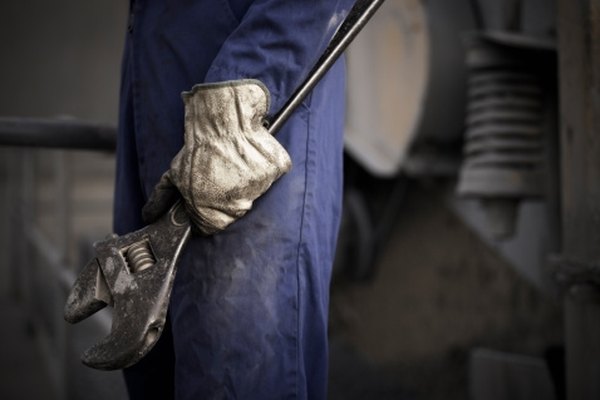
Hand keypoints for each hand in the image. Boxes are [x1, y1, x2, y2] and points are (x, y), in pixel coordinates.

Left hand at [142, 80, 291, 234]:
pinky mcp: (274, 171)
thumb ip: (163, 199)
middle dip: (227, 197)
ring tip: (235, 162)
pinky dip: (263, 166)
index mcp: (209, 207)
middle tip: (222, 174)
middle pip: (235, 212)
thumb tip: (150, 215)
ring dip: (246, 181)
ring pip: (254, 194)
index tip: (208, 200)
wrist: (222, 117)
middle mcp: (235, 203)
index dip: (208, 214)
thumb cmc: (199, 144)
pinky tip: (251, 154)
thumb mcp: (173, 173)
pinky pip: (271, 176)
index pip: (212, 226)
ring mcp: (257, 188)